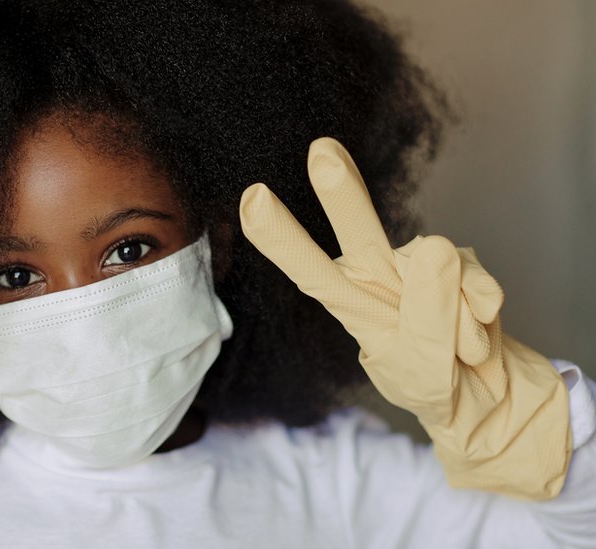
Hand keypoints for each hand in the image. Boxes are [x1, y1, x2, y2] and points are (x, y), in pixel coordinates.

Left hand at [238, 137, 569, 499]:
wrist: (486, 396)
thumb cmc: (432, 381)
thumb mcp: (418, 368)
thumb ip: (426, 318)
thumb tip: (438, 248)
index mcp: (349, 300)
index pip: (310, 269)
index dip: (280, 237)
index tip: (252, 198)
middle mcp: (378, 272)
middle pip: (359, 230)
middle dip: (341, 193)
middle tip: (320, 152)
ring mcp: (422, 265)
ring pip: (437, 262)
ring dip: (457, 323)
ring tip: (457, 354)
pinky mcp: (464, 264)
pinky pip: (477, 282)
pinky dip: (482, 320)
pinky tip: (477, 341)